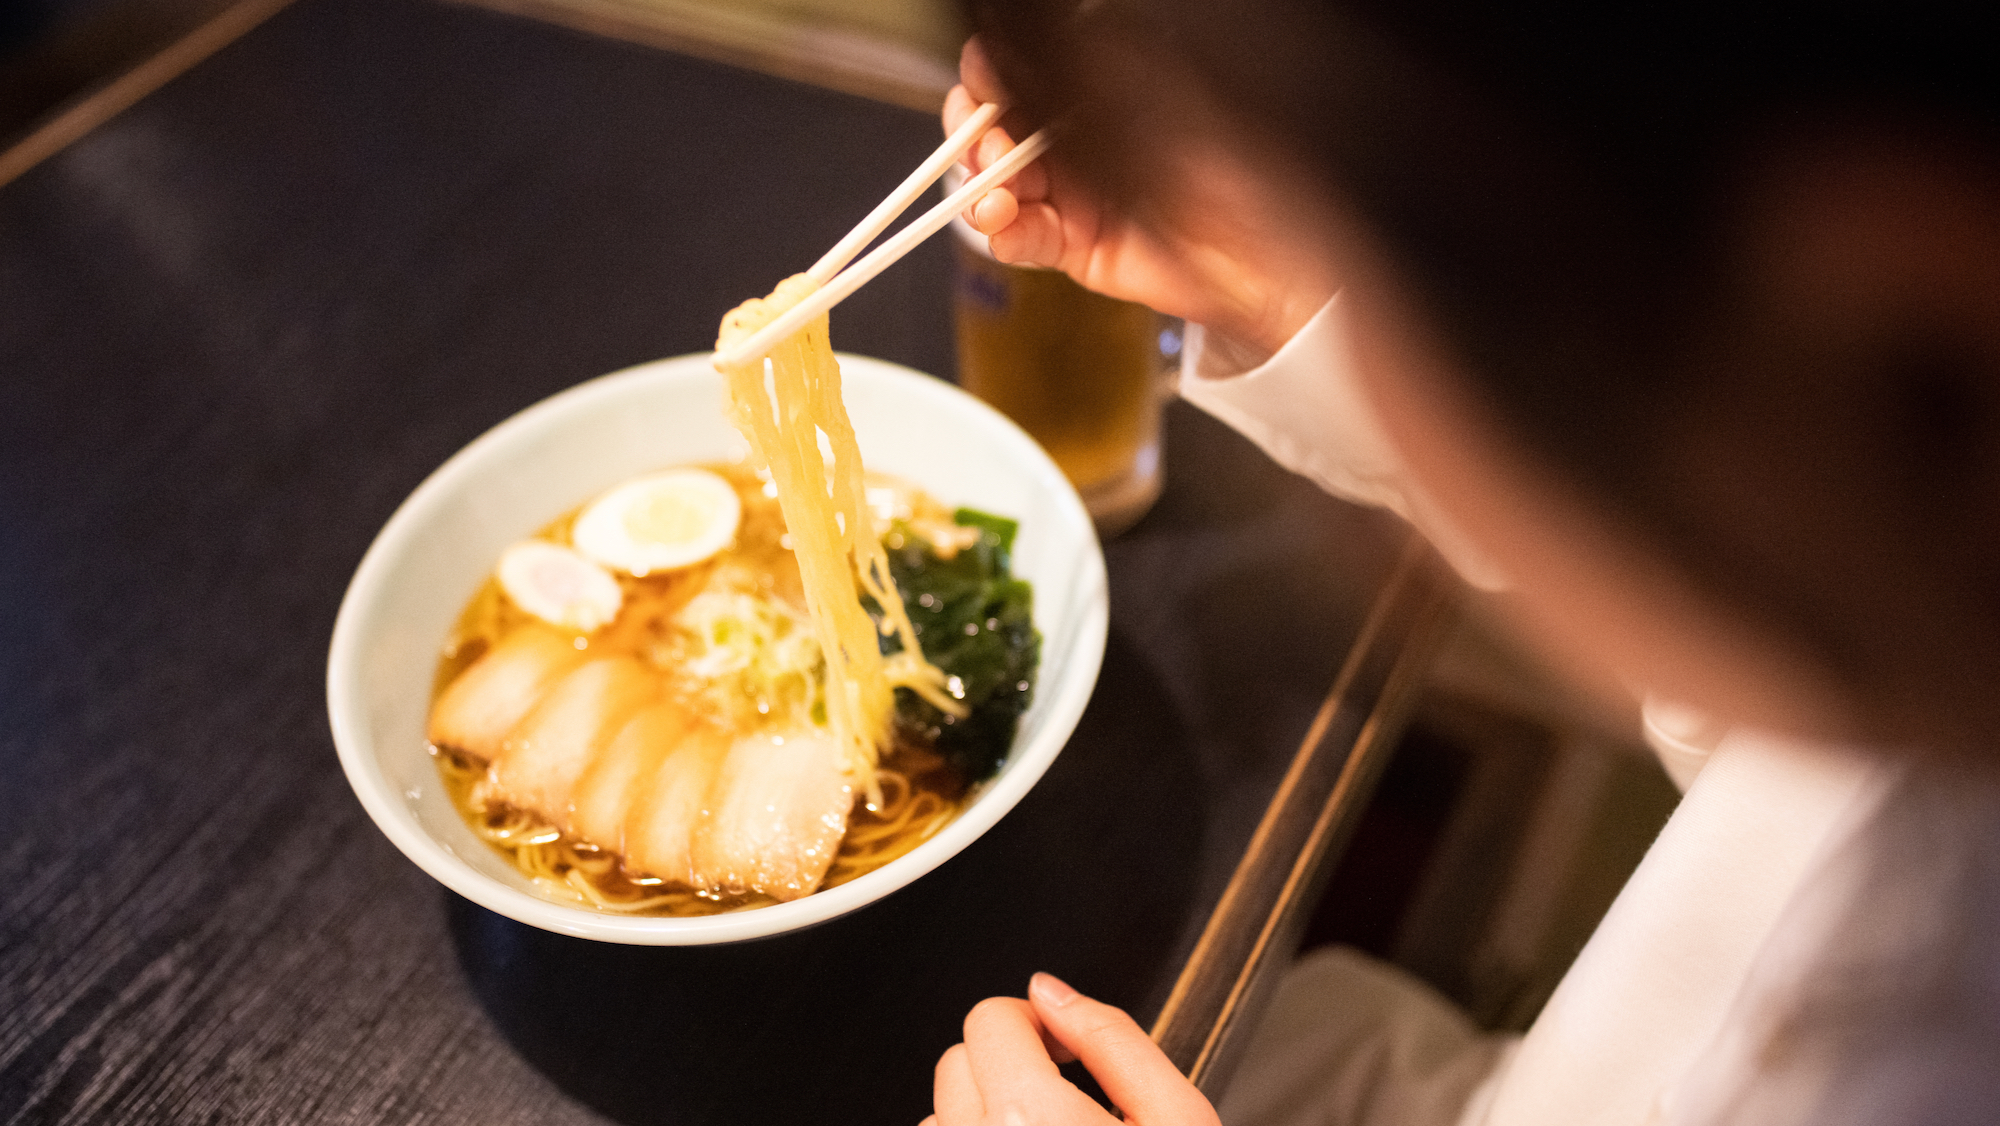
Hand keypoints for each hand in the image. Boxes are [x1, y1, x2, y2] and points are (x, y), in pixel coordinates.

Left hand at [921, 973, 1220, 1125]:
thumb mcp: (1179, 1118)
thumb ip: (1115, 1038)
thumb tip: (1053, 990)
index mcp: (1031, 1119)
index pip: (990, 1019)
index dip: (1034, 1022)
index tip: (1064, 1047)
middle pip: (957, 1062)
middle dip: (1007, 1064)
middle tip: (1064, 1093)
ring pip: (941, 1115)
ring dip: (983, 1113)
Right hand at [943, 39, 1333, 353]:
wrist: (1262, 259)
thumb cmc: (1228, 168)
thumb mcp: (1153, 97)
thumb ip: (1082, 68)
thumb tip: (1016, 45)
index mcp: (1090, 87)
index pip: (1015, 69)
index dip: (988, 78)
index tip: (987, 90)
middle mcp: (1073, 136)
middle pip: (989, 125)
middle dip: (976, 135)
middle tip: (992, 151)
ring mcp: (1069, 191)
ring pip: (992, 181)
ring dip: (981, 186)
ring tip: (999, 198)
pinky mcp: (1070, 244)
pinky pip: (1014, 237)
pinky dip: (1002, 233)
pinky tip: (1009, 225)